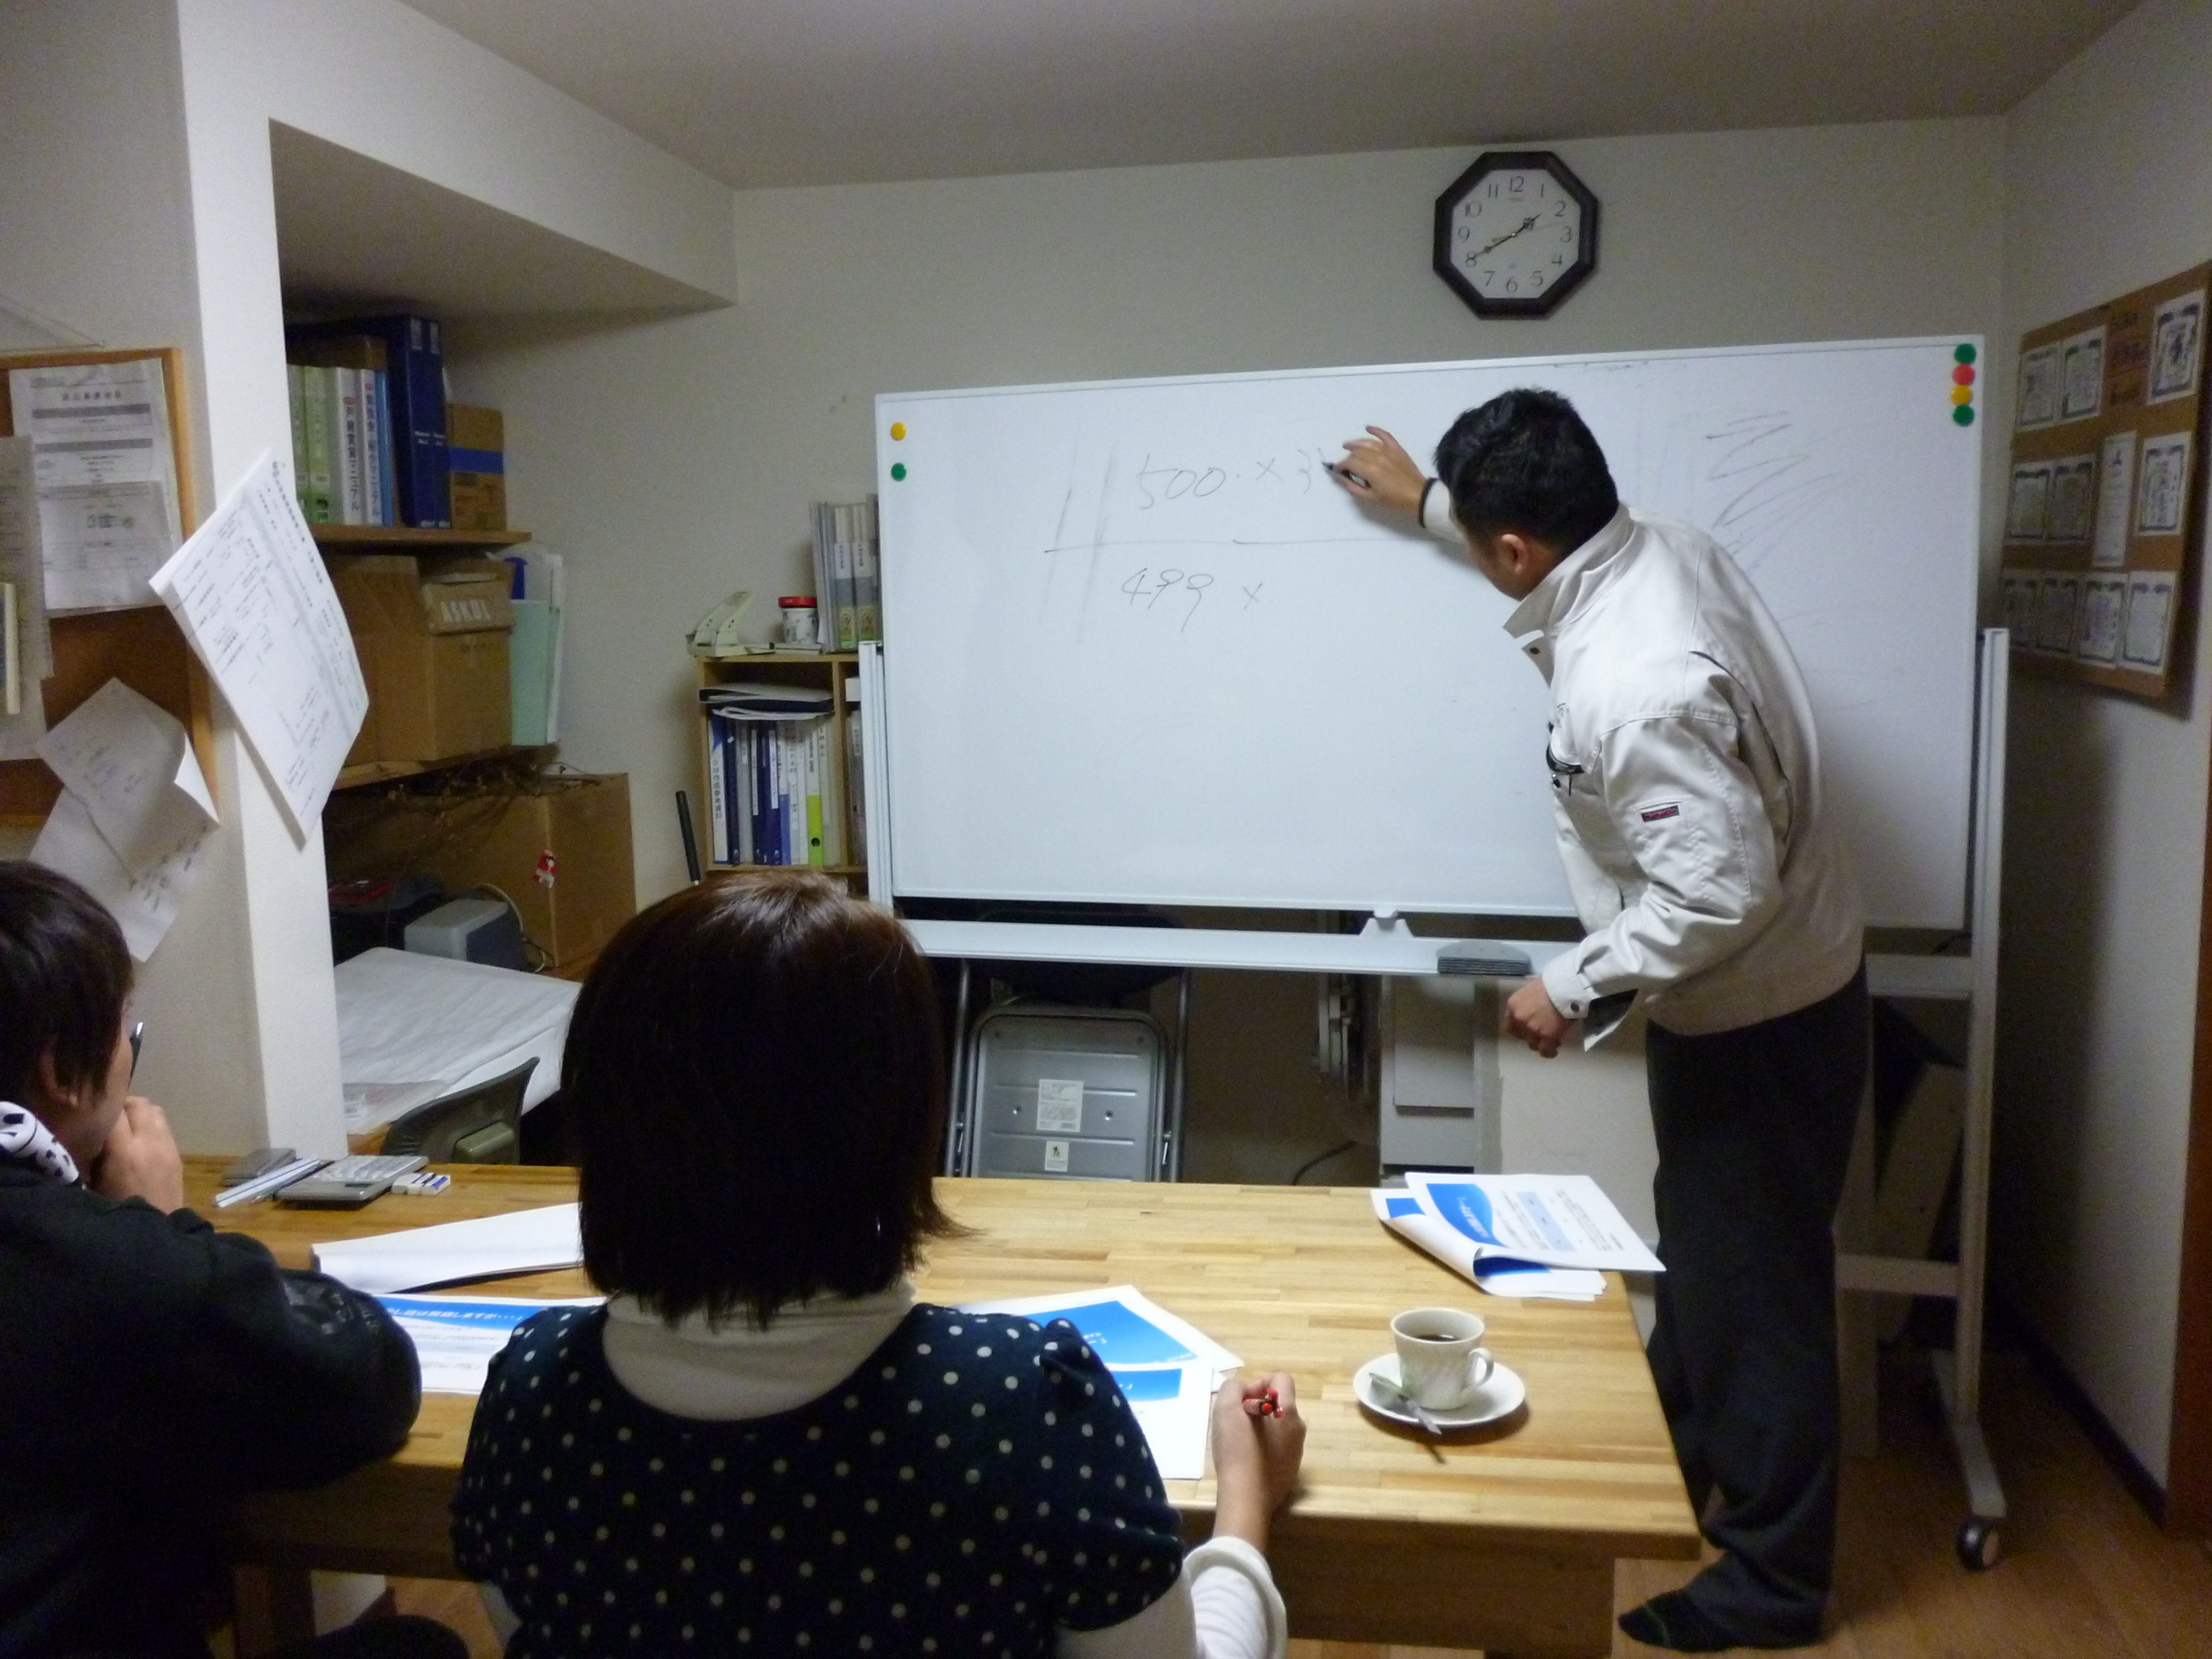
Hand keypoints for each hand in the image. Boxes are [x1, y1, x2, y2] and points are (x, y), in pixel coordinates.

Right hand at [92, 1096, 184, 1212]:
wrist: (156, 1230)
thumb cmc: (116, 1210)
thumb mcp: (94, 1185)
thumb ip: (92, 1156)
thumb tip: (87, 1133)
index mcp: (125, 1151)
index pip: (114, 1112)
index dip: (101, 1109)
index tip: (90, 1114)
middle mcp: (149, 1143)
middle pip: (139, 1104)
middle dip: (122, 1105)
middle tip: (109, 1117)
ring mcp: (167, 1147)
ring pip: (155, 1110)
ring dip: (139, 1112)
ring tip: (125, 1126)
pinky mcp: (177, 1154)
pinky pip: (165, 1126)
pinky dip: (151, 1125)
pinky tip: (140, 1140)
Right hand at [1210, 1370, 1304, 1550]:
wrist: (1246, 1499)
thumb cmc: (1236, 1450)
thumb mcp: (1225, 1408)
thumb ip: (1234, 1388)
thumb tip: (1244, 1391)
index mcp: (1288, 1411)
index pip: (1281, 1379)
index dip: (1259, 1382)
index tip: (1242, 1401)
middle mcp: (1299, 1429)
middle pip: (1279, 1403)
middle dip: (1257, 1406)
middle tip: (1236, 1421)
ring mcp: (1297, 1451)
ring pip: (1278, 1426)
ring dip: (1260, 1426)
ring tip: (1239, 1442)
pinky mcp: (1290, 1471)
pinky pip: (1278, 1448)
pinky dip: (1264, 1447)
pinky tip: (1247, 1460)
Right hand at [1330, 427, 1428, 515]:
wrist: (1418, 495)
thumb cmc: (1394, 499)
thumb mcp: (1371, 499)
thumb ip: (1354, 488)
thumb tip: (1343, 478)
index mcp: (1370, 470)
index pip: (1349, 462)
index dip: (1340, 465)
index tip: (1337, 470)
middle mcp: (1377, 457)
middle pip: (1357, 452)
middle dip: (1347, 457)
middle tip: (1345, 464)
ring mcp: (1388, 451)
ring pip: (1367, 443)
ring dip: (1356, 443)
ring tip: (1348, 446)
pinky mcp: (1397, 448)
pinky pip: (1385, 435)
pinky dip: (1376, 430)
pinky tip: (1367, 428)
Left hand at [1504, 978, 1572, 1058]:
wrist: (1565, 988)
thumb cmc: (1550, 984)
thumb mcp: (1531, 990)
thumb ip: (1527, 1003)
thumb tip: (1533, 1010)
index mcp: (1513, 1005)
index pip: (1510, 1023)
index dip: (1519, 1028)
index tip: (1528, 1029)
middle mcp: (1519, 1019)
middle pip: (1520, 1035)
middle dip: (1530, 1036)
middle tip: (1541, 1033)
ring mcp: (1532, 1029)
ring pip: (1532, 1044)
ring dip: (1540, 1043)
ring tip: (1551, 1039)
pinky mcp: (1547, 1037)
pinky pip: (1545, 1051)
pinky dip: (1549, 1052)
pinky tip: (1554, 1050)